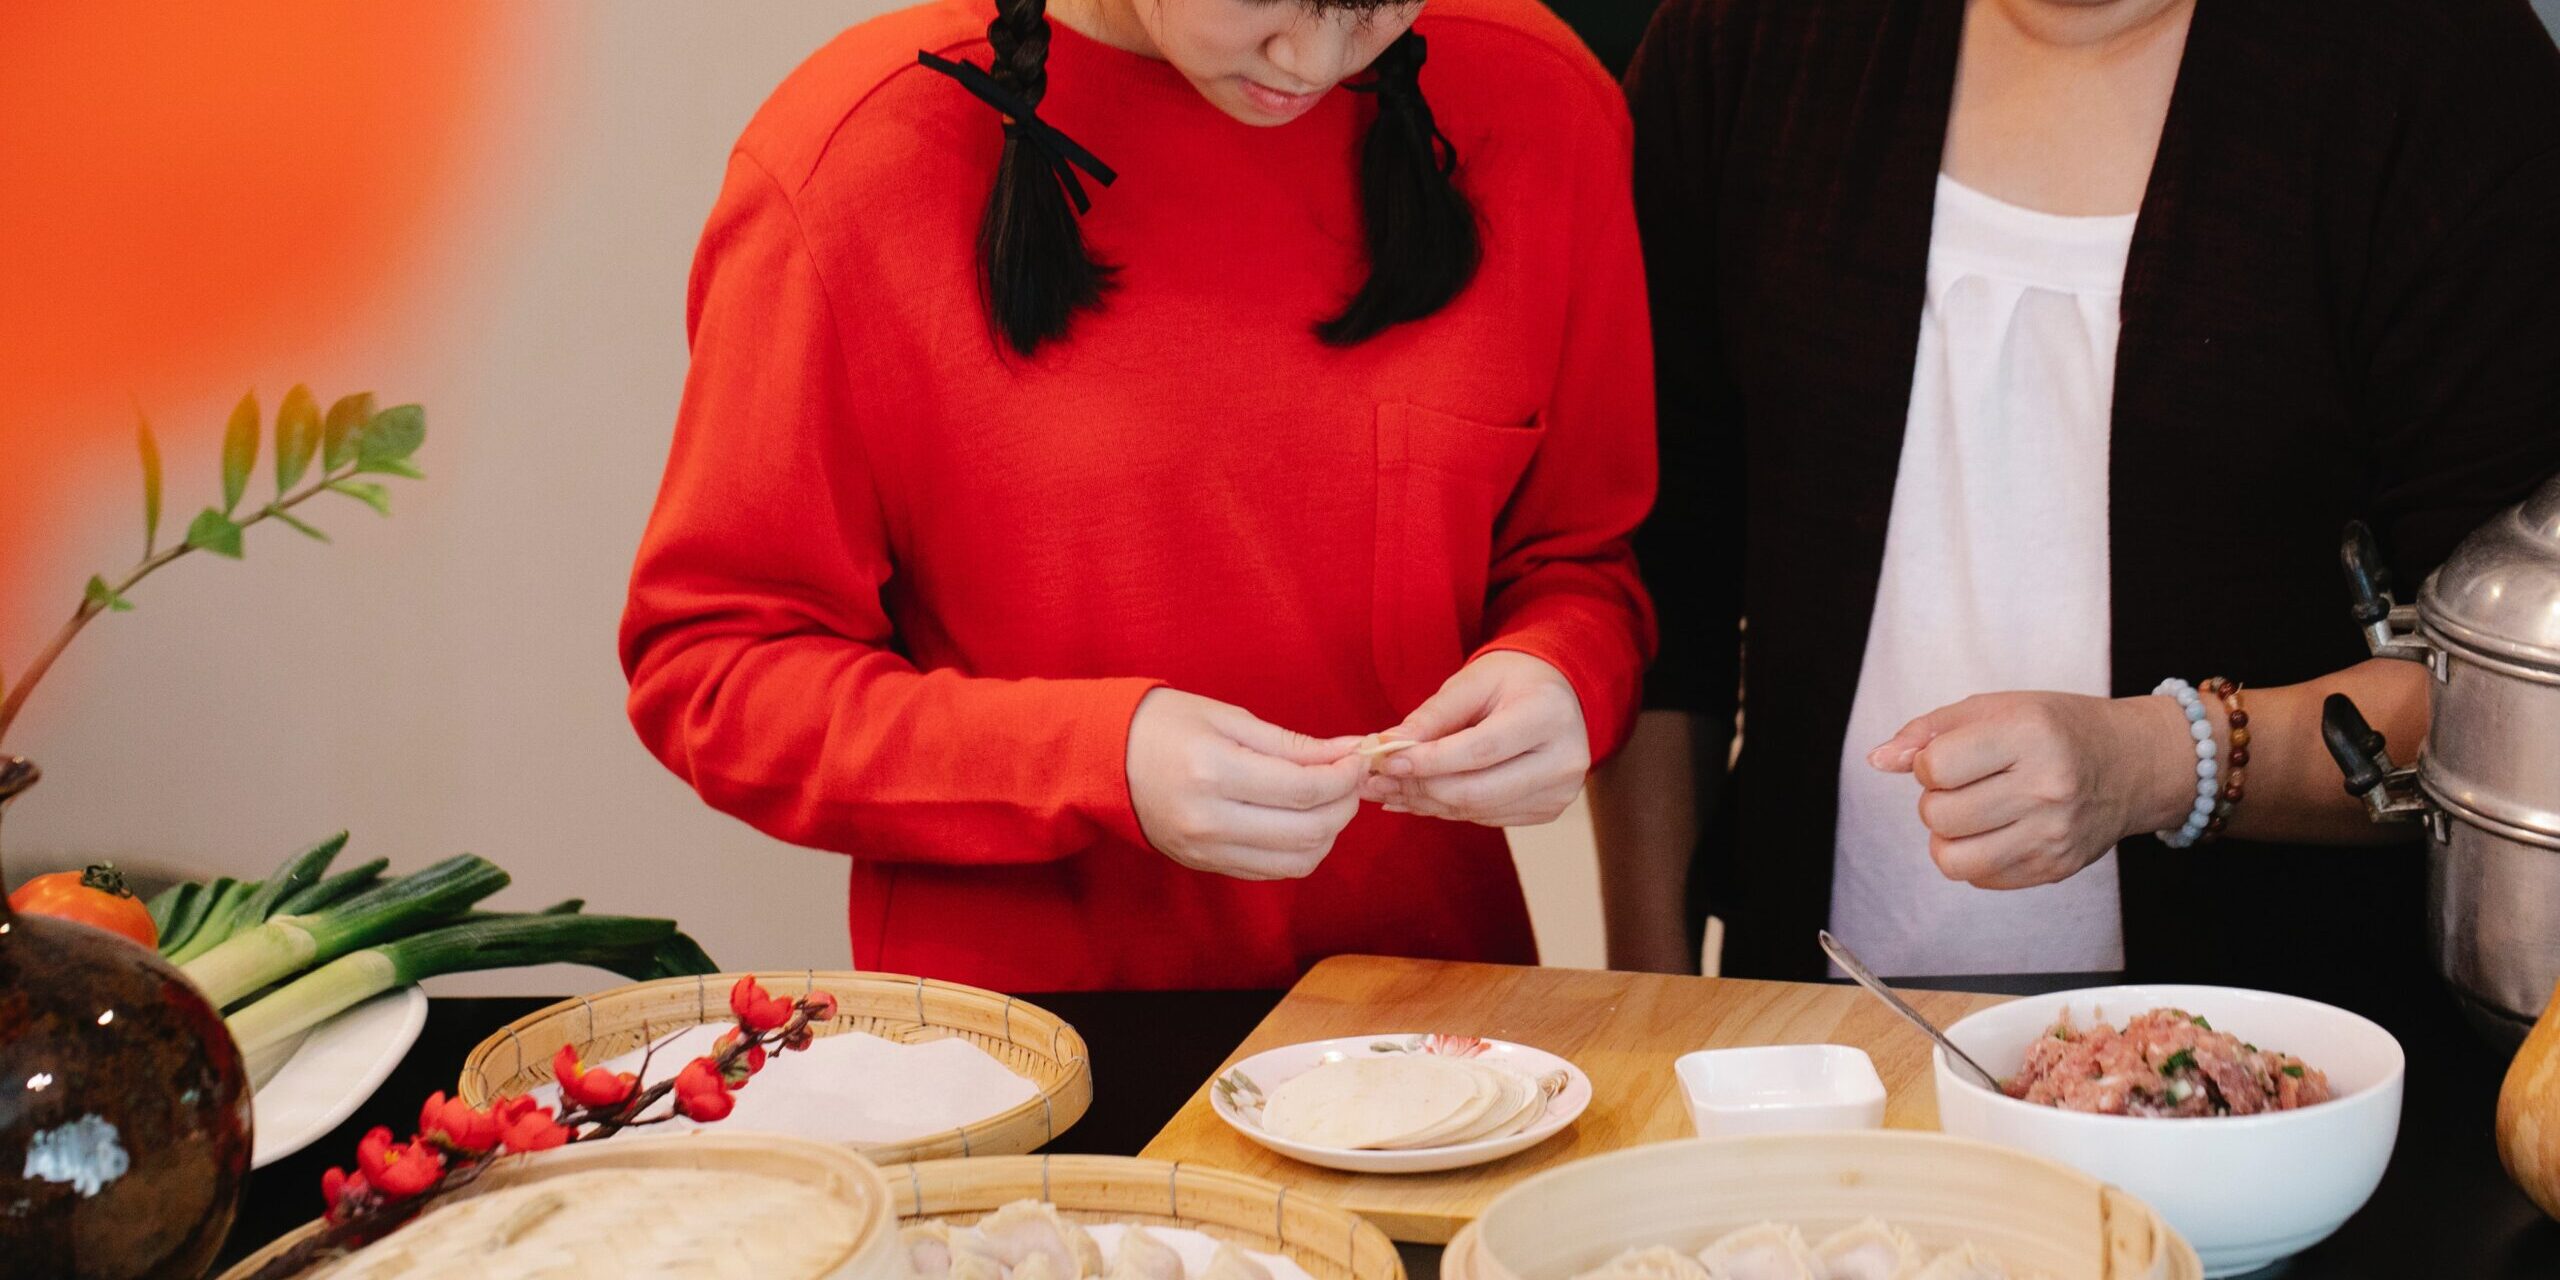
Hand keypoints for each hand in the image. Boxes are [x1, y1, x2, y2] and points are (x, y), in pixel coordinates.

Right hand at [1126, 689, 1366, 880]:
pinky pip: (1271, 871)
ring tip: (1329, 800)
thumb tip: (1348, 752)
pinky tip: (1302, 820)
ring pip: (1297, 861)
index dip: (1345, 776)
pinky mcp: (1205, 865)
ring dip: (1329, 833)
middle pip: (1308, 831)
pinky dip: (1300, 850)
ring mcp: (1206, 850)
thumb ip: (1291, 743)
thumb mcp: (1228, 718)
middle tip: (1350, 779)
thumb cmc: (1164, 725)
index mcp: (1214, 772)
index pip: (1304, 789)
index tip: (1358, 758)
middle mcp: (1210, 820)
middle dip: (1344, 805)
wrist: (1103, 759)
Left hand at [1361, 651, 1589, 825]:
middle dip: (1420, 788)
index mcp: (1548, 715)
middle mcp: (1564, 759)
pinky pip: (1487, 817)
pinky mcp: (1549, 810)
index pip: (1480, 750)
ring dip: (1427, 803)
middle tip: (1375, 783)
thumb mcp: (1470, 683)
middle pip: (1479, 790)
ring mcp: (1560, 792)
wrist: (1555, 693)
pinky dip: (1447, 809)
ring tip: (1387, 791)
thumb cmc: (1510, 680)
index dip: (1430, 761)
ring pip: (1478, 810)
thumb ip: (1431, 717)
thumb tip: (1386, 747)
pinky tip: (1417, 798)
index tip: (1387, 762)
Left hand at [1868, 690, 2193, 889]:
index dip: (1928, 763)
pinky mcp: (2056, 868)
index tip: (1953, 757)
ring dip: (1948, 836)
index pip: (1935, 768)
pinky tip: (1998, 830)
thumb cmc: (2057, 729)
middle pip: (1938, 816)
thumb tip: (1878, 760)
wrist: (2135, 764)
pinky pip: (1980, 879)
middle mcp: (2046, 788)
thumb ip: (1929, 731)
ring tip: (1972, 813)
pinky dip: (1975, 857)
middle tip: (1965, 785)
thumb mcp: (1996, 708)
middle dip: (1936, 800)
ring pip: (1952, 859)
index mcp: (2029, 735)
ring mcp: (2054, 834)